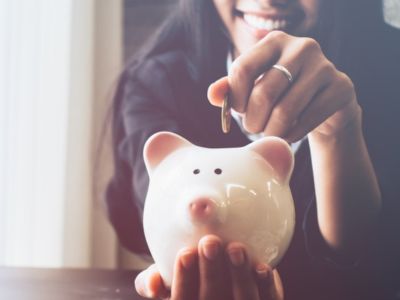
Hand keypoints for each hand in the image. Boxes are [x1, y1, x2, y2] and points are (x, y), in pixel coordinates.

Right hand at [134, 235, 282, 299]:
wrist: (219, 277)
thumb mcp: (168, 278)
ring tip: (236, 248)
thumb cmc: (189, 277)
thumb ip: (154, 280)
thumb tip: (153, 282)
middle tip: (210, 242)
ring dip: (239, 275)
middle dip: (211, 272)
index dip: (184, 279)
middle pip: (212, 299)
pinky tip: (262, 268)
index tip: (185, 252)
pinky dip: (266, 286)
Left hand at [208, 31, 360, 141]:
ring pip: (285, 110)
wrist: (324, 105)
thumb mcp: (254, 88)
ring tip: (269, 134)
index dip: (235, 98)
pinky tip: (287, 135)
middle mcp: (302, 47)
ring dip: (271, 131)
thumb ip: (231, 89)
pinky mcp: (341, 88)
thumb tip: (213, 95)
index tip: (239, 111)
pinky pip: (306, 120)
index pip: (242, 69)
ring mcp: (325, 67)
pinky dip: (291, 134)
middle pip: (264, 93)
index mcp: (274, 42)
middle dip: (253, 120)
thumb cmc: (282, 95)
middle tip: (253, 129)